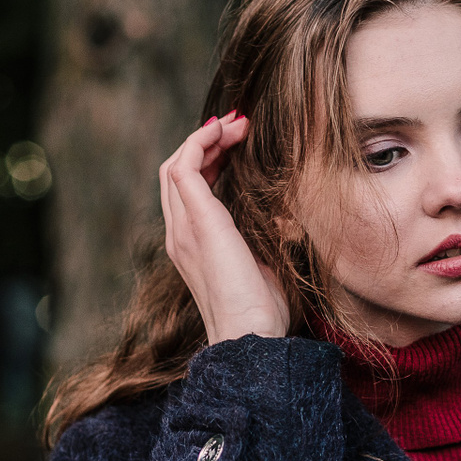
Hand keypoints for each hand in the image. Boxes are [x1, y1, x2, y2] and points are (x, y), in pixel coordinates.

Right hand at [159, 112, 289, 344]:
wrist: (250, 335)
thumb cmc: (261, 312)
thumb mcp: (263, 266)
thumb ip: (262, 241)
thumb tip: (286, 220)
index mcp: (192, 245)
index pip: (187, 191)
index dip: (208, 160)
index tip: (238, 143)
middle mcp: (180, 234)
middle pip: (175, 172)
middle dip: (205, 143)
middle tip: (238, 126)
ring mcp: (183, 228)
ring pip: (175, 165)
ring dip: (204, 138)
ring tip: (235, 125)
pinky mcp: (196, 222)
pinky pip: (184, 168)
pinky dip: (201, 144)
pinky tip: (227, 134)